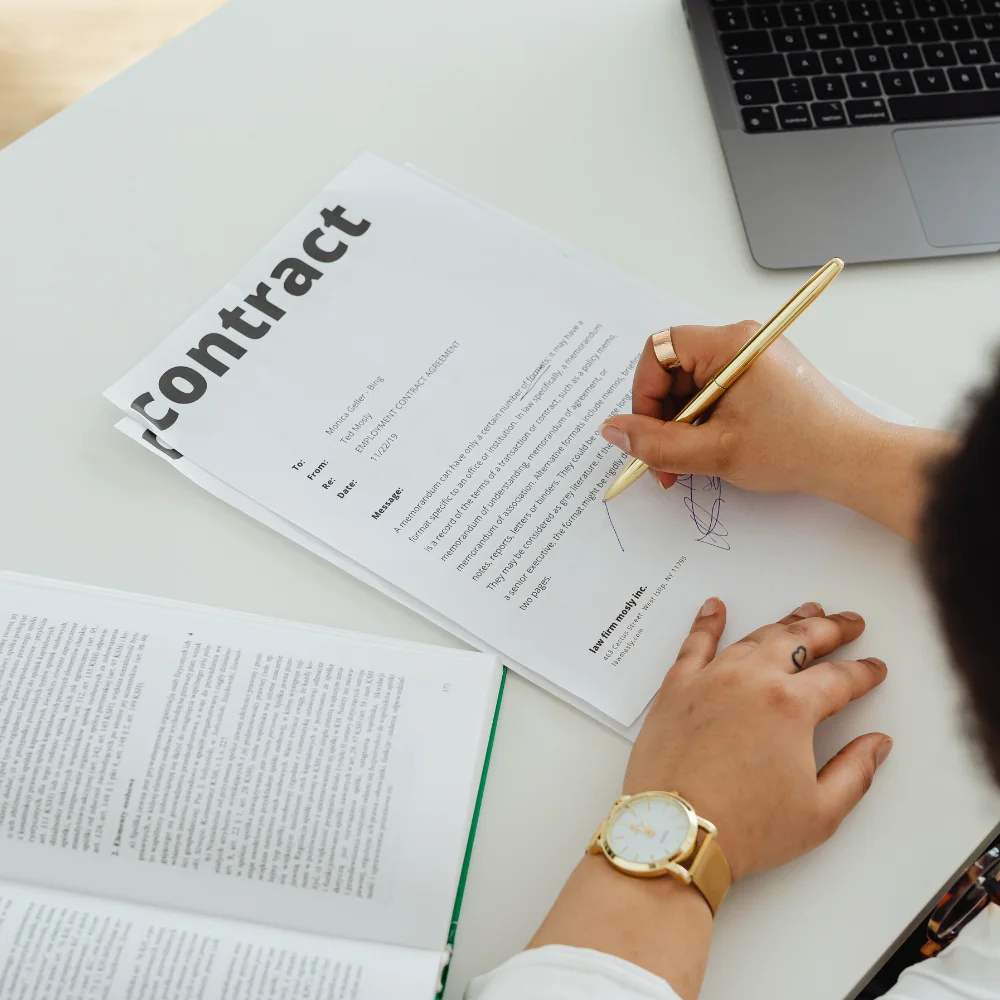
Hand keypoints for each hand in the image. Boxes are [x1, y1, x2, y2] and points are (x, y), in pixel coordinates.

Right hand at [599, 323, 954, 539]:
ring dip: (682, 425)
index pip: (660, 350)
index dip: (644, 393)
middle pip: (673, 370)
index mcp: (731, 344)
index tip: (646, 431)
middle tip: (665, 459)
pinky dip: (703, 422)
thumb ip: (656, 443)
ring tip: (693, 461)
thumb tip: (613, 430)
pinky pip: (713, 393)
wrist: (852, 460)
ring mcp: (752, 359)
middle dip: (662, 416)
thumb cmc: (796, 448)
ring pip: (691, 386)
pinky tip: (710, 451)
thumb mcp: (714, 452)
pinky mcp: (760, 377)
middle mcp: (741, 342)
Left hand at [624, 597, 890, 881]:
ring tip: (804, 613)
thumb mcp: (819, 813)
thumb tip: (878, 744)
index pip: (840, 678)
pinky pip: (694, 644)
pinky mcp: (676, 688)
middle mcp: (752, 680)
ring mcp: (711, 679)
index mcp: (791, 706)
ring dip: (783, 622)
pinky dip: (707, 622)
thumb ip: (855, 772)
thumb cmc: (746, 829)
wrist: (676, 834)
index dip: (864, 672)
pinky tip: (715, 607)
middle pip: (799, 640)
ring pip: (754, 637)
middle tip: (849, 622)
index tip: (875, 668)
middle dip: (830, 629)